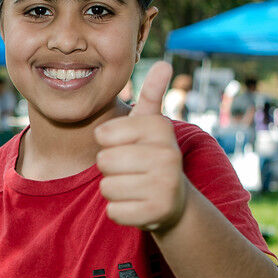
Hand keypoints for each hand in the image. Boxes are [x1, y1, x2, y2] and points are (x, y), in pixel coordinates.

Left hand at [94, 60, 187, 232]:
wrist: (173, 200)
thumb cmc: (151, 156)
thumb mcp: (151, 125)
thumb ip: (152, 95)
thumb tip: (164, 63)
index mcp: (161, 129)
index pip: (103, 135)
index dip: (108, 143)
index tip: (128, 146)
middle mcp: (168, 155)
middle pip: (104, 161)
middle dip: (110, 168)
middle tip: (131, 169)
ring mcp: (165, 186)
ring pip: (106, 187)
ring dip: (115, 189)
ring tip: (135, 186)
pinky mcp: (157, 214)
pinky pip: (114, 211)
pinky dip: (120, 210)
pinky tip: (137, 204)